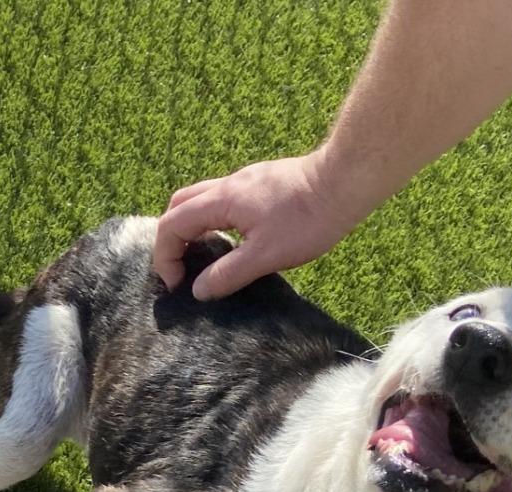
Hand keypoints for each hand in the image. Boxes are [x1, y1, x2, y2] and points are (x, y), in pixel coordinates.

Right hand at [153, 149, 354, 300]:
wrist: (345, 182)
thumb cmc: (308, 220)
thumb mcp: (265, 256)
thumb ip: (228, 274)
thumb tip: (199, 290)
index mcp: (222, 201)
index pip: (172, 224)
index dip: (166, 257)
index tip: (177, 285)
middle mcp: (228, 186)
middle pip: (180, 205)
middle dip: (172, 238)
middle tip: (181, 268)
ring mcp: (245, 181)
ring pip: (201, 200)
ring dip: (193, 229)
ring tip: (203, 259)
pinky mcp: (262, 184)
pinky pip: (223, 200)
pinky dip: (213, 221)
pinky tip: (232, 242)